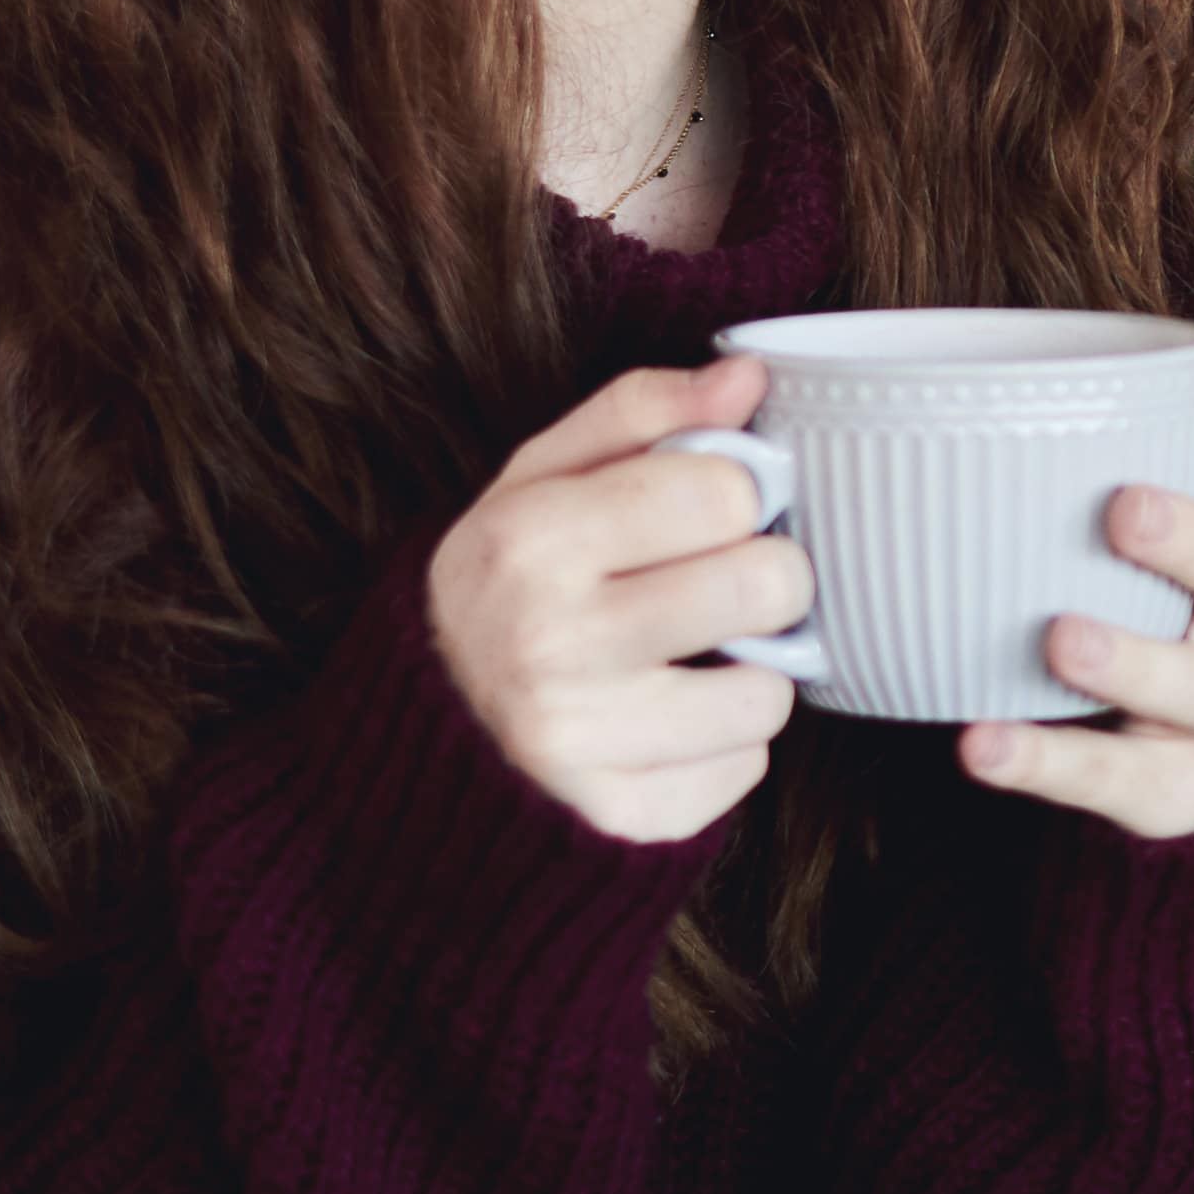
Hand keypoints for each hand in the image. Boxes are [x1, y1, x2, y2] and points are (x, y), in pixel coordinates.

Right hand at [426, 358, 805, 845]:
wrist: (423, 734)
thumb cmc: (507, 583)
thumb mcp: (540, 479)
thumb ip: (642, 414)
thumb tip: (748, 375)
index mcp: (531, 541)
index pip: (726, 489)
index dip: (738, 494)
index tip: (708, 510)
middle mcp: (551, 645)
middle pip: (768, 585)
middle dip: (764, 578)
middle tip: (720, 584)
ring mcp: (584, 744)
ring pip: (771, 692)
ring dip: (749, 674)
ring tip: (688, 660)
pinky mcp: (620, 819)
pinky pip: (746, 772)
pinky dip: (720, 749)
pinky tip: (665, 726)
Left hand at [961, 259, 1193, 844]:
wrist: (1128, 791)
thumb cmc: (1088, 624)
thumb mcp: (1077, 541)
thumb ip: (1013, 468)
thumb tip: (842, 369)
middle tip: (1122, 509)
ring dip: (1133, 655)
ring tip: (1059, 637)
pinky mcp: (1176, 790)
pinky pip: (1120, 778)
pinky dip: (1051, 760)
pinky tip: (983, 744)